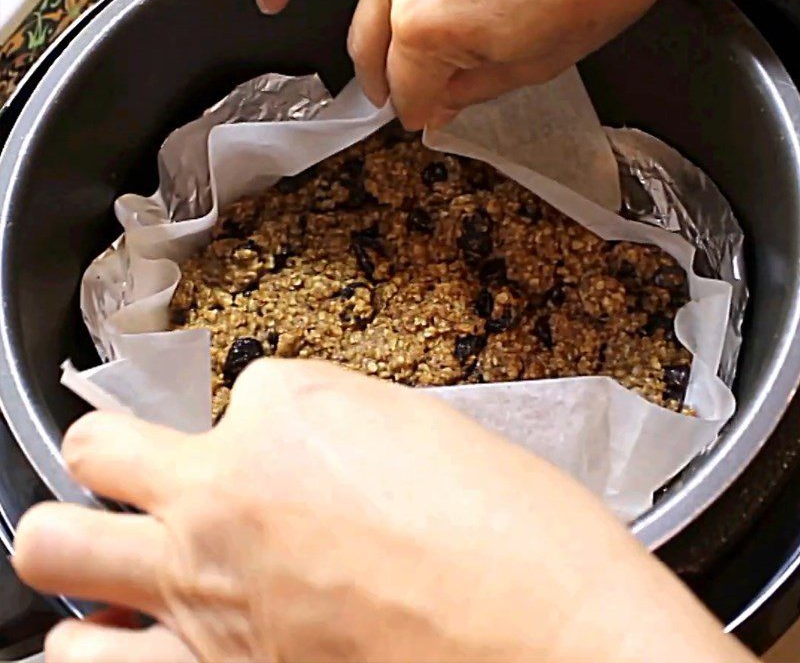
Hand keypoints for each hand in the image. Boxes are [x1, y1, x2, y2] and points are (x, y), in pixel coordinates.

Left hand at [14, 360, 751, 661]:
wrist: (557, 640)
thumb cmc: (518, 532)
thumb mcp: (429, 435)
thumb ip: (340, 429)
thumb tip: (303, 449)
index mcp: (292, 409)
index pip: (244, 392)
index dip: (275, 420)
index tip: (305, 448)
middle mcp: (226, 490)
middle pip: (99, 447)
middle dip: (116, 453)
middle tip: (150, 475)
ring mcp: (204, 590)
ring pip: (55, 548)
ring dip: (83, 547)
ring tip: (129, 564)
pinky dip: (106, 645)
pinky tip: (146, 644)